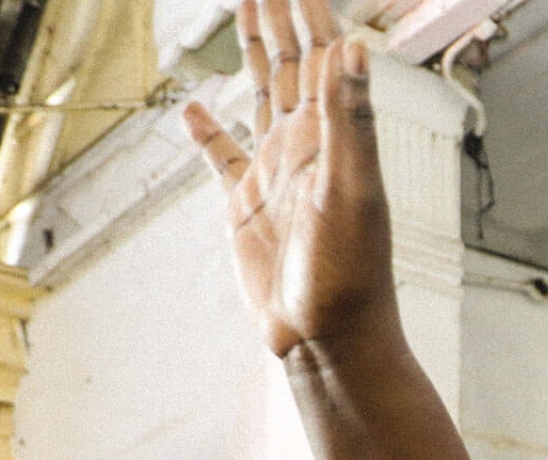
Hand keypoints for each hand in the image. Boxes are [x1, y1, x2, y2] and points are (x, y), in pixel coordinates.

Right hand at [185, 0, 395, 360]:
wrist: (330, 337)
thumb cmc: (352, 273)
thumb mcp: (353, 189)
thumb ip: (349, 118)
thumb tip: (352, 45)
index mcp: (332, 137)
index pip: (321, 55)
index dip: (308, 10)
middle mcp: (305, 146)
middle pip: (290, 62)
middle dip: (279, 14)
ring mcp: (275, 172)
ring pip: (260, 94)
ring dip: (254, 51)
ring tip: (245, 7)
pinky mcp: (246, 206)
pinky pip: (223, 158)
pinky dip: (208, 132)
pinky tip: (194, 108)